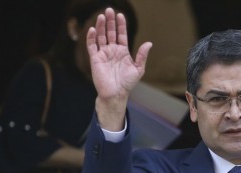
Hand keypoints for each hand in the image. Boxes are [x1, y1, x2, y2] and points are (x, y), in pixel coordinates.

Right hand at [87, 7, 151, 129]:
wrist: (116, 94)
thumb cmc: (127, 83)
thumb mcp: (138, 69)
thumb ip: (142, 55)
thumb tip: (149, 43)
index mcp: (123, 52)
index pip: (121, 35)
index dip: (121, 25)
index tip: (120, 15)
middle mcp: (112, 51)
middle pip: (110, 32)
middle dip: (110, 22)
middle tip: (109, 10)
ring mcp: (103, 54)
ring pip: (100, 36)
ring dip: (100, 26)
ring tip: (101, 16)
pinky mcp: (95, 59)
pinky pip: (92, 46)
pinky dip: (91, 37)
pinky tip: (93, 29)